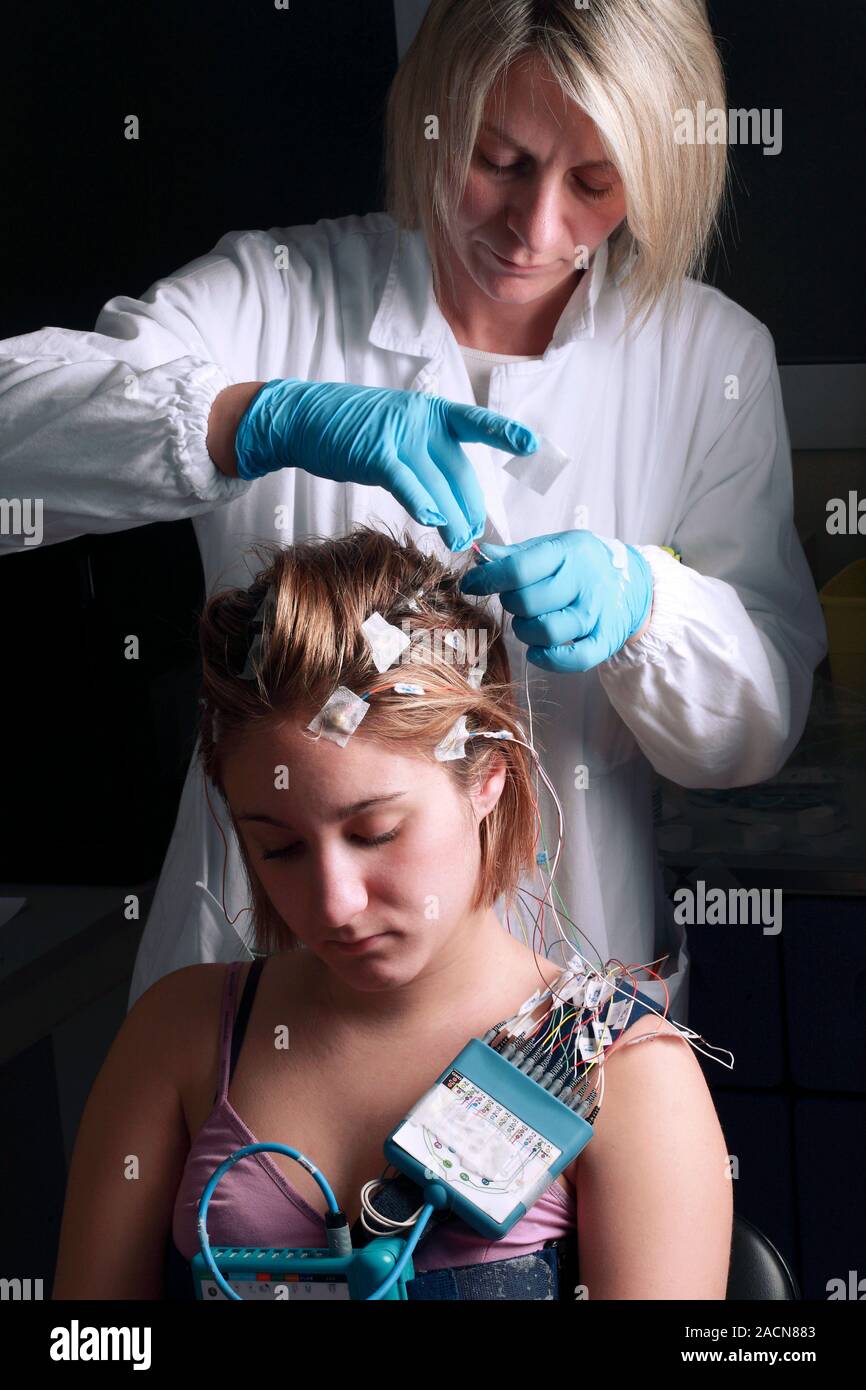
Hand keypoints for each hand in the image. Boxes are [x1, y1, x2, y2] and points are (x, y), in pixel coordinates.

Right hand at [233, 378, 536, 552]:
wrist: (304, 419)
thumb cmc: (353, 434)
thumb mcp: (398, 440)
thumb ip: (426, 465)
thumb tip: (449, 507)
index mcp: (432, 413)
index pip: (476, 424)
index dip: (505, 433)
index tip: (533, 444)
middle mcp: (421, 420)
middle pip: (459, 471)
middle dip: (470, 508)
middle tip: (474, 538)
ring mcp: (398, 434)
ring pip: (437, 483)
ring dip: (452, 518)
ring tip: (460, 542)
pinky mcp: (375, 452)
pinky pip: (406, 481)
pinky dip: (421, 502)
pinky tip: (433, 521)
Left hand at [459, 529, 653, 671]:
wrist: (634, 584)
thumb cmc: (582, 565)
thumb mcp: (552, 548)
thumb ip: (516, 554)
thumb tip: (481, 554)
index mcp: (568, 552)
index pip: (519, 568)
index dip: (488, 579)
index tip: (471, 584)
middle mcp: (584, 582)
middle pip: (528, 602)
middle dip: (510, 604)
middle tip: (516, 600)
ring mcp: (596, 613)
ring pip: (546, 631)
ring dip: (525, 631)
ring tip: (528, 622)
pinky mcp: (604, 641)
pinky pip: (573, 659)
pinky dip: (548, 659)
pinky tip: (538, 650)